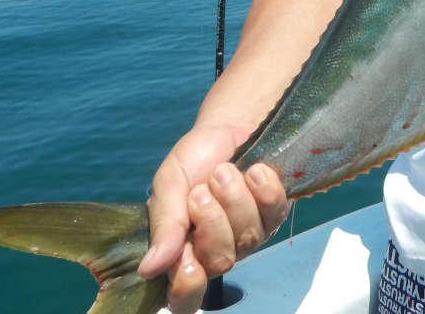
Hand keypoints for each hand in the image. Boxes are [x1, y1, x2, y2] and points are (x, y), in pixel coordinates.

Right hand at [138, 121, 288, 313]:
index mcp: (184, 250)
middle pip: (220, 261)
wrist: (228, 126)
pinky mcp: (275, 213)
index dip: (187, 288)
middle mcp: (218, 250)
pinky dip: (262, 187)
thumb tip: (149, 268)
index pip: (184, 297)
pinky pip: (274, 211)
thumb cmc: (195, 158)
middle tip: (201, 191)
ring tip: (224, 171)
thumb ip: (164, 225)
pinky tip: (253, 170)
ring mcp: (249, 234)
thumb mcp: (170, 184)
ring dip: (234, 197)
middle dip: (211, 221)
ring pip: (248, 236)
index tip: (187, 262)